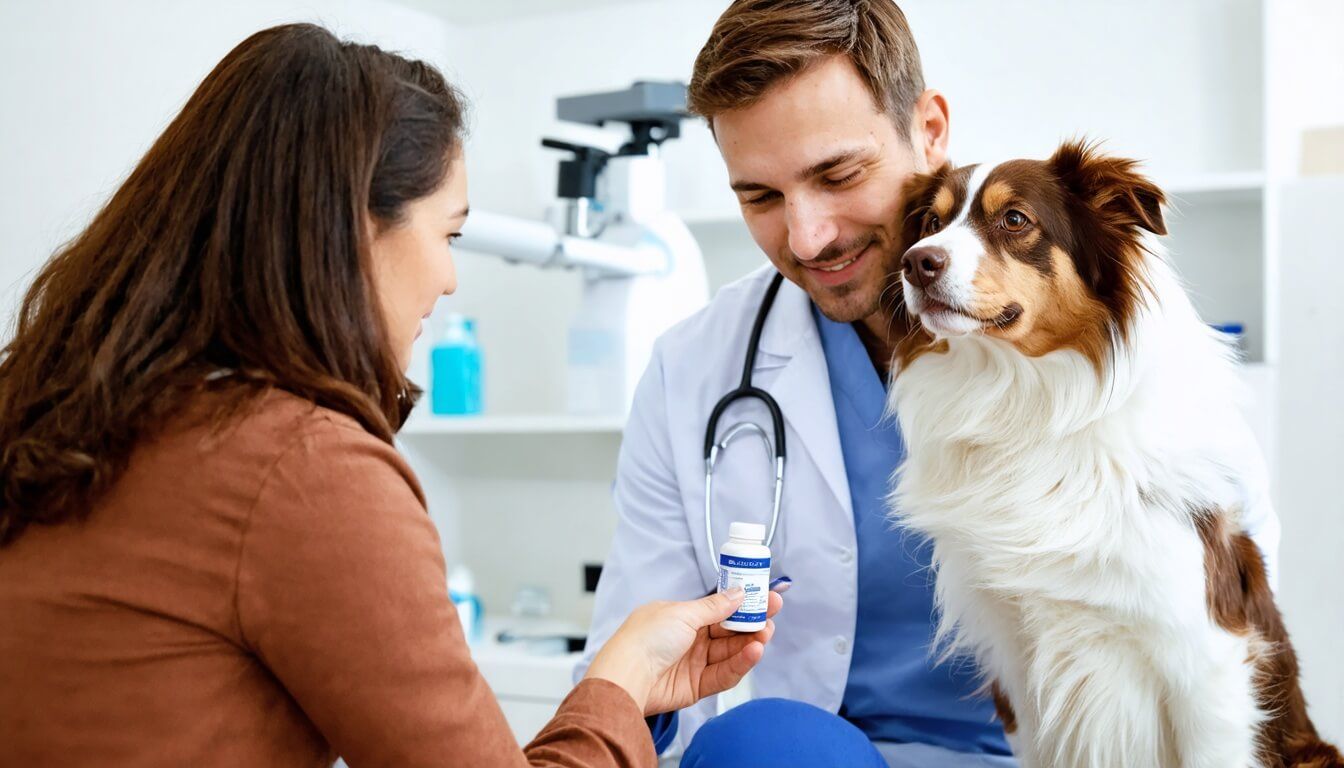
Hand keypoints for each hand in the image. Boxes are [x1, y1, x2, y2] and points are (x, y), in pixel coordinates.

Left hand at [583, 587, 782, 715]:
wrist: (626, 675)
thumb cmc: (646, 638)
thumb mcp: (683, 613)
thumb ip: (715, 606)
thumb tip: (739, 593)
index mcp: (683, 616)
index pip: (720, 608)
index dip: (742, 602)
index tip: (765, 595)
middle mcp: (690, 638)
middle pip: (729, 630)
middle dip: (752, 622)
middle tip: (772, 613)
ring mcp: (694, 662)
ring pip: (730, 652)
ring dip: (750, 642)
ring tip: (766, 633)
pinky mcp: (696, 686)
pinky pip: (724, 674)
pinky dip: (741, 663)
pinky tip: (754, 652)